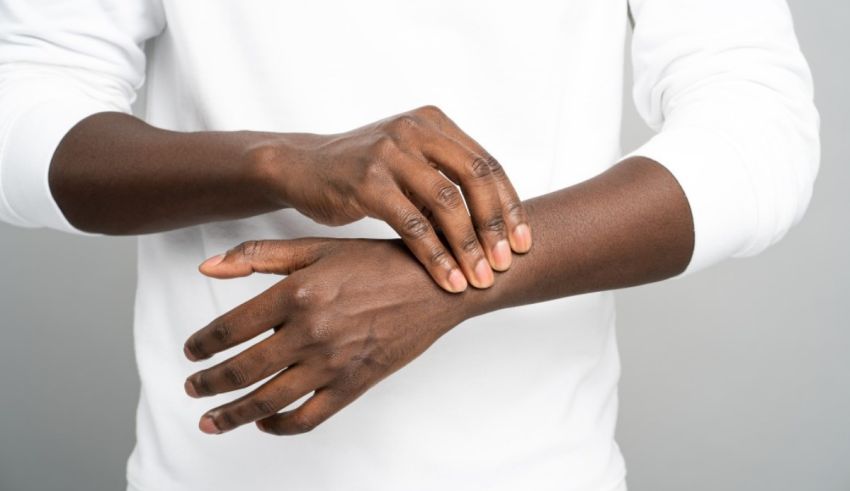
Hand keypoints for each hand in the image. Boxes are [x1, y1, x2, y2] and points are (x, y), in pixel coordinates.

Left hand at [182, 238, 473, 434]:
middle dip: (207, 384)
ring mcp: (331, 363)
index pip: (229, 328)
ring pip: (267, 401)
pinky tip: (265, 423)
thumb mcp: (318, 248)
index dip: (202, 345)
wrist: (435, 287)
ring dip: (232, 415)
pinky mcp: (353, 385)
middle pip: (241, 370)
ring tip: (211, 421)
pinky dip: (279, 427)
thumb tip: (207, 266)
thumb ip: (259, 256)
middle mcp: (309, 332)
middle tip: (192, 388)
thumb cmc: (379, 263)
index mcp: (295, 293)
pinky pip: (307, 418)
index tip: (192, 352)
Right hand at [248, 105, 531, 291]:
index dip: (509, 205)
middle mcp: (415, 131)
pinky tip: (447, 279)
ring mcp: (390, 153)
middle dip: (496, 225)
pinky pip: (412, 224)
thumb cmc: (360, 172)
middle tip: (507, 263)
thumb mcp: (408, 164)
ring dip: (469, 246)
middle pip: (475, 179)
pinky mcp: (366, 182)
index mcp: (433, 123)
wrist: (300, 167)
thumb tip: (495, 225)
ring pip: (447, 203)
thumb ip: (445, 181)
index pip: (486, 164)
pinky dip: (435, 255)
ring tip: (481, 279)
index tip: (524, 242)